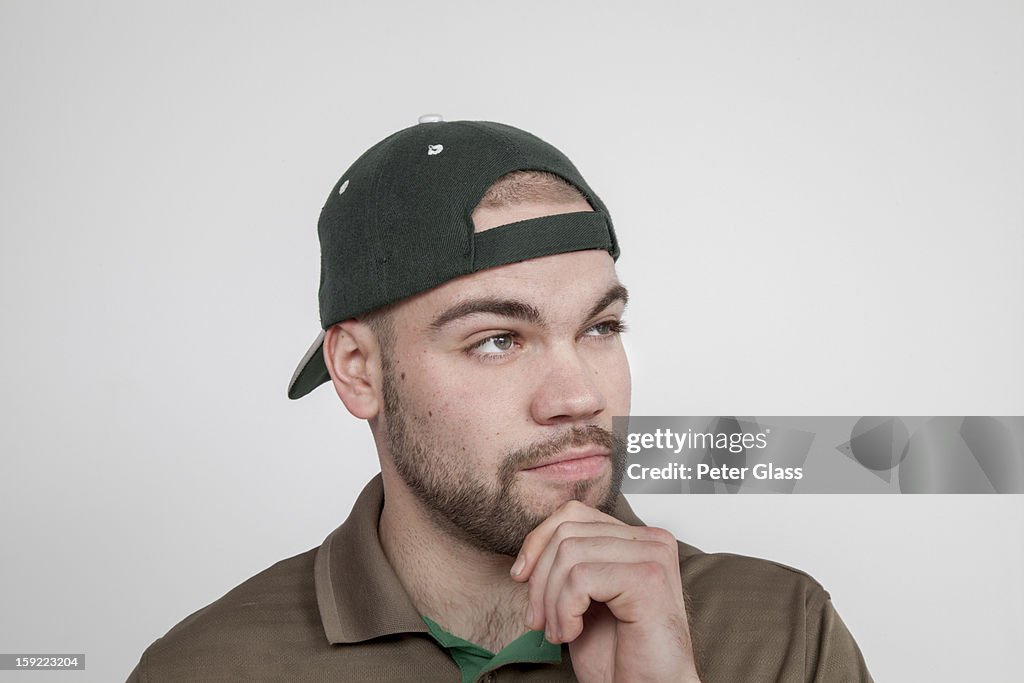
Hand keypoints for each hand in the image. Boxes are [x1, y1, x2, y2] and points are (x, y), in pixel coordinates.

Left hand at [509, 500, 700, 682]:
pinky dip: (565, 610)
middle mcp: (651, 540)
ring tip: (559, 632)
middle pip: (566, 532)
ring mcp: (653, 556)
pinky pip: (581, 578)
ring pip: (569, 553)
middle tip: (539, 620)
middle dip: (539, 579)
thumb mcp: (583, 598)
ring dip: (551, 601)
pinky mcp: (648, 579)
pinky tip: (573, 633)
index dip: (537, 542)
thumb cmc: (620, 654)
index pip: (573, 513)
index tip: (520, 577)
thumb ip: (570, 562)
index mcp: (637, 539)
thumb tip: (531, 546)